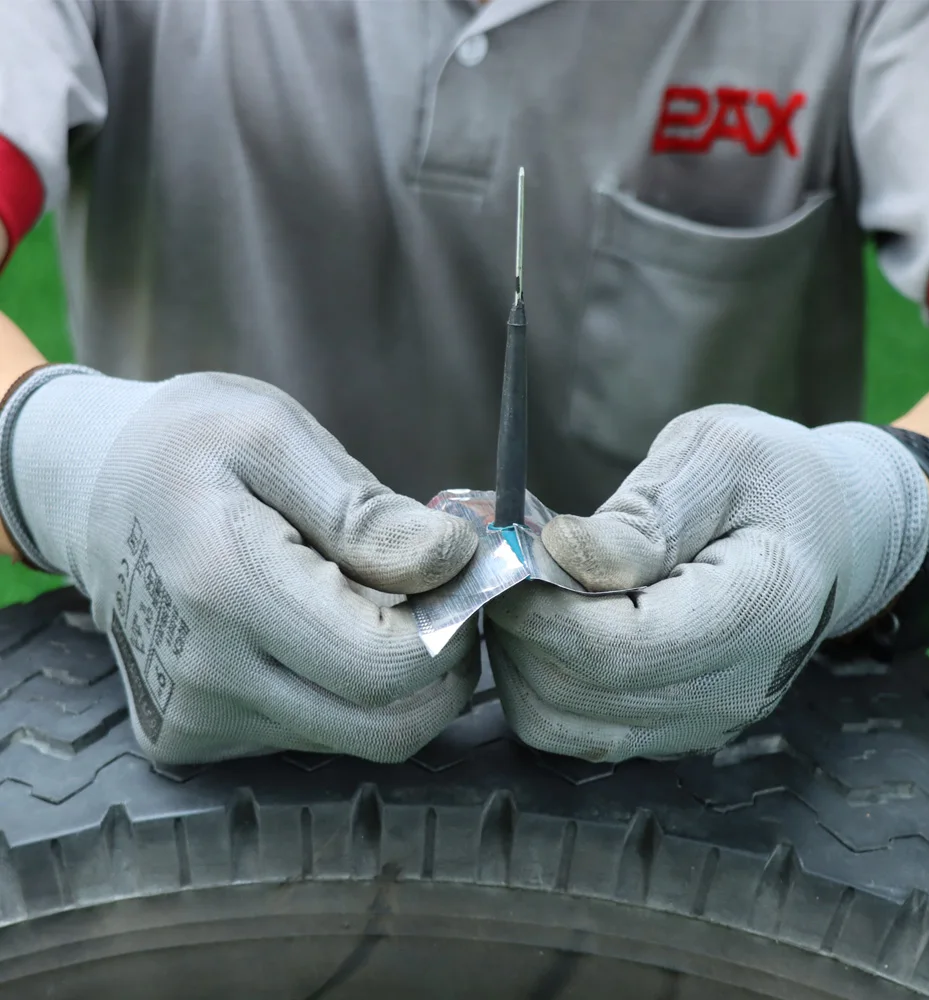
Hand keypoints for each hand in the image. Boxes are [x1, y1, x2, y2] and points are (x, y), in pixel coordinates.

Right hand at [4, 369, 478, 763]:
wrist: (88, 488)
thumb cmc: (187, 445)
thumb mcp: (274, 436)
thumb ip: (366, 510)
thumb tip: (455, 561)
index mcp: (227, 584)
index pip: (387, 663)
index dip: (455, 622)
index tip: (464, 568)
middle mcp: (207, 674)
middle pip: (388, 725)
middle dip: (446, 662)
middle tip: (446, 592)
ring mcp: (196, 717)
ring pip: (359, 737)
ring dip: (403, 678)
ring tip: (385, 600)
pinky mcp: (193, 737)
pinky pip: (314, 733)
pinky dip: (348, 688)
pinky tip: (329, 625)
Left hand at [485, 404, 928, 761]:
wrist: (826, 535)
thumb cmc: (773, 480)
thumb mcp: (716, 457)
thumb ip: (641, 517)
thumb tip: (557, 559)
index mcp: (760, 608)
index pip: (623, 646)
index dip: (544, 609)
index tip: (508, 557)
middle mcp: (734, 687)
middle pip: (584, 691)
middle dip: (520, 627)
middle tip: (506, 564)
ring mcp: (703, 720)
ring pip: (563, 723)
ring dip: (520, 656)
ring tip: (528, 590)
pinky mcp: (673, 729)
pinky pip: (574, 728)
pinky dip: (539, 678)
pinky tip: (550, 621)